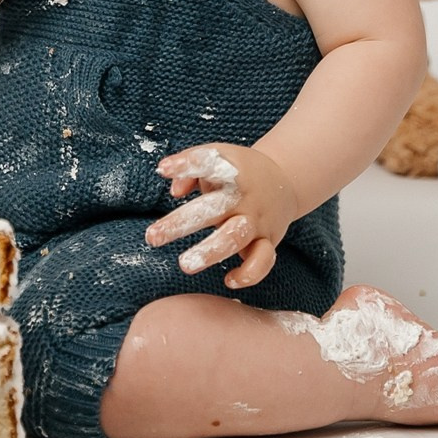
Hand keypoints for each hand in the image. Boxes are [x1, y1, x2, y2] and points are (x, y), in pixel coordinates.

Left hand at [146, 143, 301, 289]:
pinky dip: (249, 274)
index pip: (209, 163)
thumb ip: (191, 167)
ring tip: (185, 264)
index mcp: (232, 171)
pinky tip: (228, 280)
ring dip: (210, 252)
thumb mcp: (218, 158)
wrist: (285, 182)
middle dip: (182, 223)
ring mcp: (256, 220)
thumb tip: (174, 190)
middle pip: (214, 208)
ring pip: (235, 238)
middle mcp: (244, 196)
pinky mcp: (268, 241)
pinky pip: (263, 261)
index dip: (187, 165)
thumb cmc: (239, 171)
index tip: (163, 169)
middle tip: (153, 237)